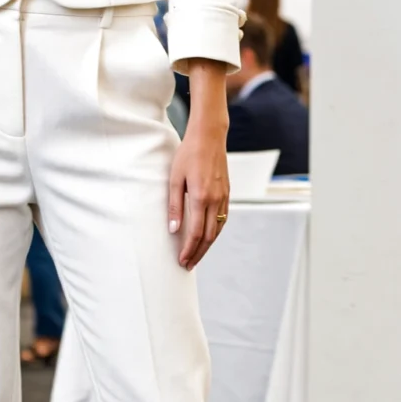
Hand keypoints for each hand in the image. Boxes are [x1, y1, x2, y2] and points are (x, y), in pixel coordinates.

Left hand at [168, 123, 228, 269]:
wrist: (209, 137)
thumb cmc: (188, 155)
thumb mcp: (175, 179)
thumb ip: (174, 206)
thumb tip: (172, 229)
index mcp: (201, 198)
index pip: (195, 233)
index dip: (188, 250)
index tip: (181, 260)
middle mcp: (216, 201)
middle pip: (208, 237)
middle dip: (198, 253)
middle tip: (188, 264)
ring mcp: (224, 198)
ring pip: (217, 230)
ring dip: (207, 245)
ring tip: (197, 255)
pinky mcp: (227, 193)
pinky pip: (223, 220)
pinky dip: (215, 233)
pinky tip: (208, 236)